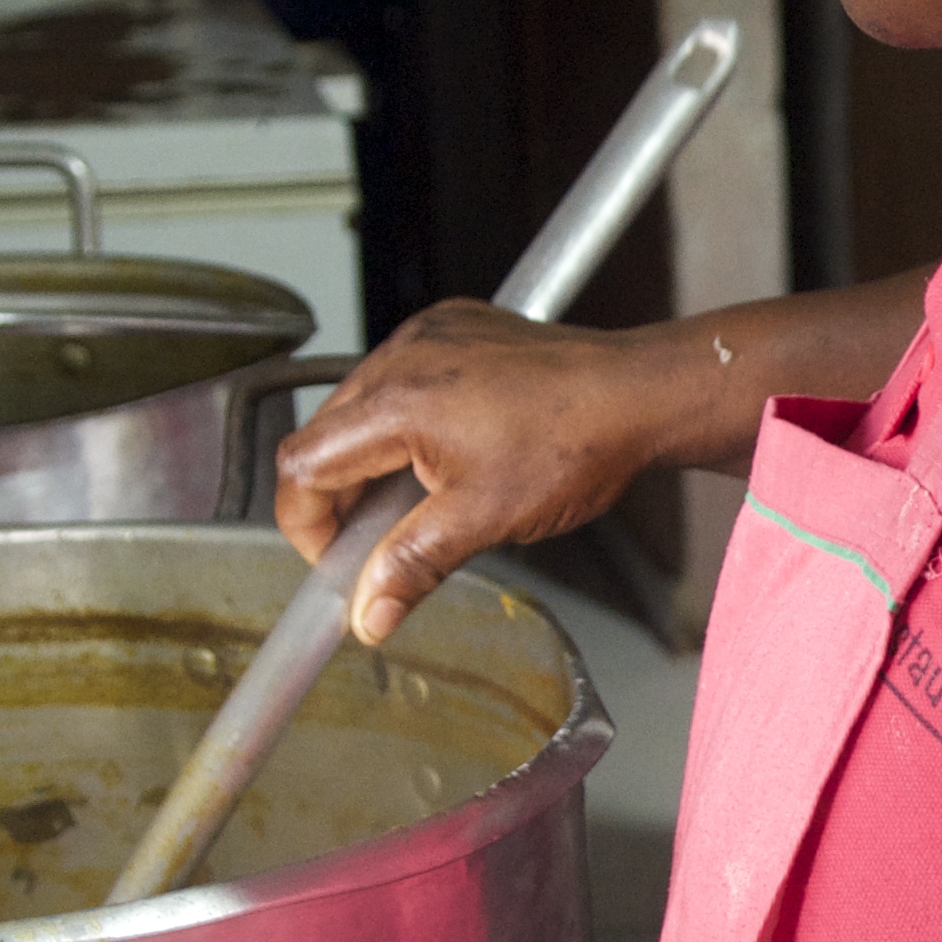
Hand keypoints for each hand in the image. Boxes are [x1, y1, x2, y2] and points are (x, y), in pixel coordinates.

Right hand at [271, 305, 710, 645]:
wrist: (638, 394)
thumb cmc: (576, 442)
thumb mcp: (482, 520)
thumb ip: (411, 566)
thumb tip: (369, 613)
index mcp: (395, 400)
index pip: (302, 464)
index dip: (306, 523)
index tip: (336, 561)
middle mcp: (402, 355)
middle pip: (325, 434)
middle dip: (340, 496)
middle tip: (378, 543)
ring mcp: (428, 335)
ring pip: (361, 406)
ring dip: (373, 458)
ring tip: (420, 501)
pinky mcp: (455, 328)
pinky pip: (403, 377)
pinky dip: (407, 421)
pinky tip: (446, 455)